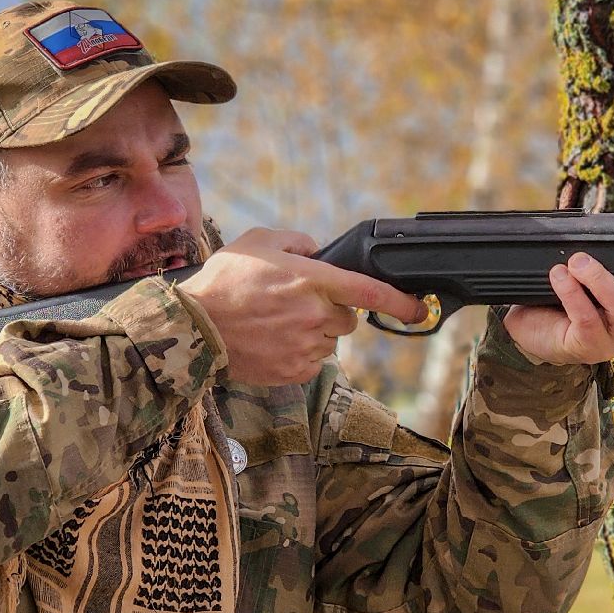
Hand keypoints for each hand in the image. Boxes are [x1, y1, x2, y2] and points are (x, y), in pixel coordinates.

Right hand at [178, 228, 426, 385]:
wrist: (194, 328)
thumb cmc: (224, 281)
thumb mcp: (259, 241)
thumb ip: (297, 241)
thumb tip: (317, 250)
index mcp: (313, 281)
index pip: (370, 293)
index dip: (400, 303)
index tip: (419, 309)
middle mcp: (316, 315)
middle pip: (348, 319)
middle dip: (332, 311)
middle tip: (296, 305)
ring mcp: (306, 346)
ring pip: (330, 341)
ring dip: (314, 332)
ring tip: (276, 323)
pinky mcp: (295, 371)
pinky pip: (312, 362)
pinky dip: (299, 353)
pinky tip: (273, 341)